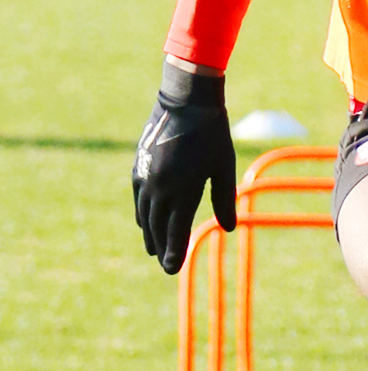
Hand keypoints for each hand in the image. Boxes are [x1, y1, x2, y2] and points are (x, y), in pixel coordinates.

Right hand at [132, 61, 237, 274]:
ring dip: (150, 234)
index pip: (176, 230)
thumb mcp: (224, 166)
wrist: (185, 100)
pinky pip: (138, 198)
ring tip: (155, 250)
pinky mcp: (139, 166)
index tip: (173, 270)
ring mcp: (146, 176)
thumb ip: (224, 198)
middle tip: (167, 267)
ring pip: (145, 215)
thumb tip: (227, 228)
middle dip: (162, 249)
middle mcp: (160, 187)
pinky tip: (146, 222)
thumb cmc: (212, 133)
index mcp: (183, 189)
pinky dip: (143, 214)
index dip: (174, 252)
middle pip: (158, 227)